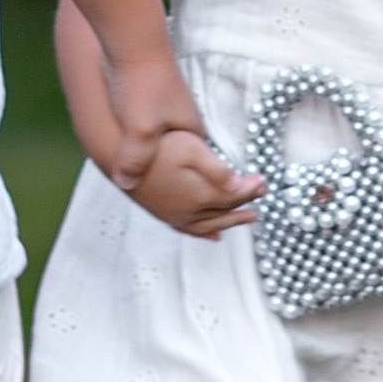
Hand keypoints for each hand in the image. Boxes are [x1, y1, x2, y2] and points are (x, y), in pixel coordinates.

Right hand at [121, 122, 264, 241]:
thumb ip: (218, 170)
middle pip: (225, 211)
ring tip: (247, 219)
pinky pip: (190, 229)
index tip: (264, 180)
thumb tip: (240, 187)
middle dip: (245, 204)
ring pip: (210, 224)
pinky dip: (205, 232)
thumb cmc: (157, 147)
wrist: (118, 155)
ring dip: (230, 222)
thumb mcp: (192, 148)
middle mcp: (189, 212)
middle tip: (261, 195)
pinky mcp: (163, 214)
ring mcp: (175, 216)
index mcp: (200, 196)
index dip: (251, 189)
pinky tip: (212, 234)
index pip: (234, 196)